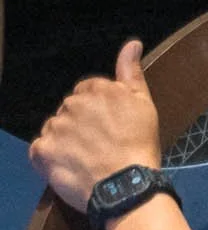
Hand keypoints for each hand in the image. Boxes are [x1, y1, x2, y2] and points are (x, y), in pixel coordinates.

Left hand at [29, 40, 163, 212]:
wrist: (127, 185)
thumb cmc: (140, 145)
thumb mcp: (144, 104)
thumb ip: (131, 72)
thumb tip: (132, 44)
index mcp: (96, 90)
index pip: (89, 91)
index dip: (100, 111)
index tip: (111, 127)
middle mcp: (72, 104)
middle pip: (70, 109)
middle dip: (82, 123)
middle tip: (101, 144)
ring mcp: (54, 127)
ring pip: (56, 128)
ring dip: (67, 140)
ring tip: (87, 158)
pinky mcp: (42, 151)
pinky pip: (41, 149)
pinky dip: (51, 157)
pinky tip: (70, 166)